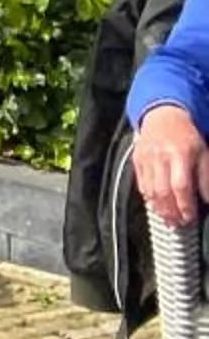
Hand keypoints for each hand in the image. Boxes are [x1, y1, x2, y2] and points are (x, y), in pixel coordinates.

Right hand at [138, 105, 208, 226]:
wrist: (162, 115)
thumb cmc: (185, 136)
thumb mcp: (203, 152)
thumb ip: (205, 177)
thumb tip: (206, 199)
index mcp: (179, 154)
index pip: (181, 186)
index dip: (185, 205)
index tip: (190, 217)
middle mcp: (160, 157)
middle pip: (163, 191)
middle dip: (171, 211)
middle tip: (178, 224)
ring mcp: (146, 159)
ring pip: (149, 190)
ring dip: (159, 208)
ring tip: (168, 220)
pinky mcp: (137, 160)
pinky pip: (141, 184)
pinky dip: (148, 198)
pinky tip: (156, 206)